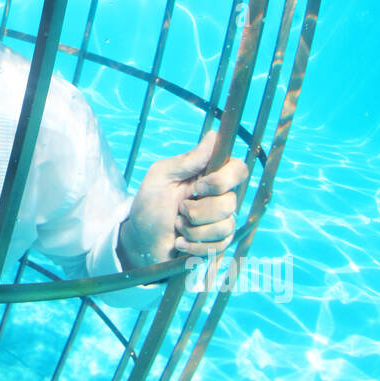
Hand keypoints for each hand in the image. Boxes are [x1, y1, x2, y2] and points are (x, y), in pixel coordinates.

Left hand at [119, 130, 248, 265]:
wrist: (141, 240)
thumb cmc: (150, 204)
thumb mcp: (162, 176)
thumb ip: (189, 160)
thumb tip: (214, 135)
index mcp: (209, 175)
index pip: (238, 169)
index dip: (223, 179)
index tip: (199, 186)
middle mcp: (220, 196)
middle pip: (230, 202)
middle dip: (198, 211)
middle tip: (180, 210)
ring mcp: (221, 220)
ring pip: (225, 226)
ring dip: (193, 230)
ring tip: (177, 226)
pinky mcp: (218, 242)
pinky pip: (220, 245)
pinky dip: (194, 245)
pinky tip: (180, 242)